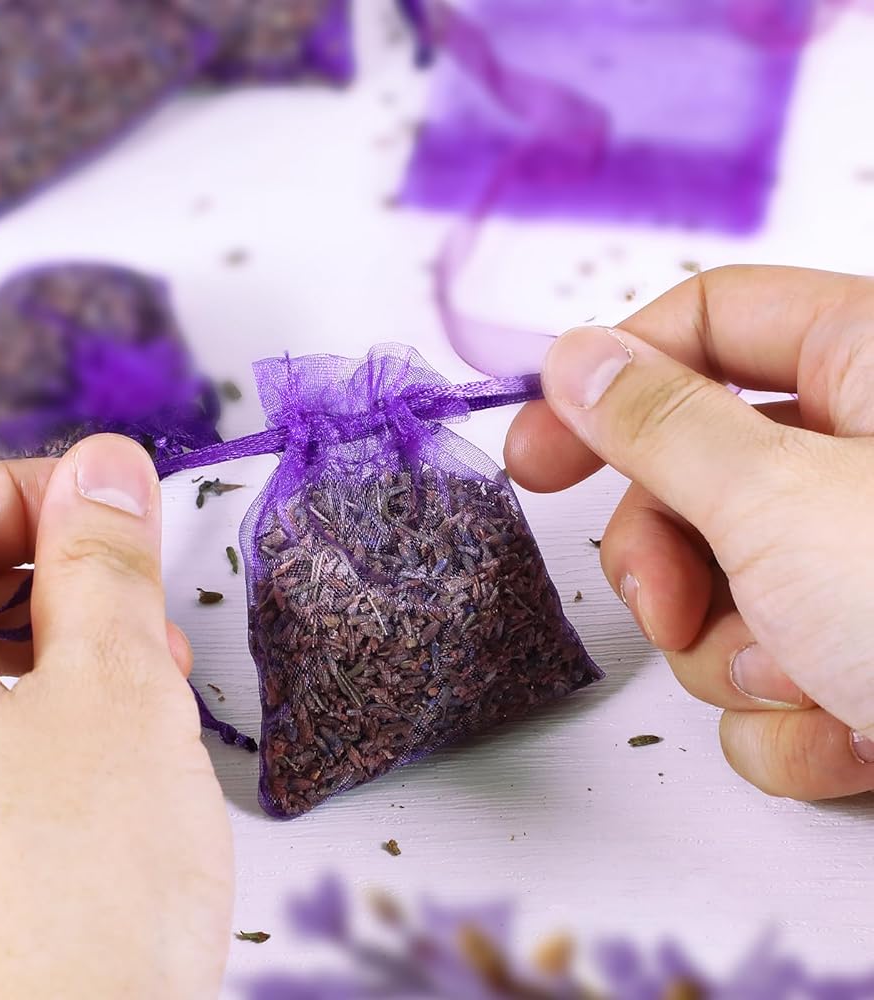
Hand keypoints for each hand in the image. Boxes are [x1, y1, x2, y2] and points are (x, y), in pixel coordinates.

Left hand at [0, 435, 231, 998]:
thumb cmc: (67, 909)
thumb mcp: (117, 688)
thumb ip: (105, 560)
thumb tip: (105, 471)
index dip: (21, 494)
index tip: (107, 504)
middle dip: (40, 574)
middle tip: (131, 595)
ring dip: (41, 643)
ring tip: (137, 674)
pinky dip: (18, 711)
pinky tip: (97, 740)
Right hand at [505, 265, 873, 801]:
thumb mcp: (780, 499)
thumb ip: (659, 421)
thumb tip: (573, 358)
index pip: (705, 323)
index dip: (606, 379)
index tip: (531, 447)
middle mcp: (867, 460)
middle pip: (696, 473)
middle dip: (668, 557)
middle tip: (667, 606)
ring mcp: (865, 566)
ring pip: (722, 588)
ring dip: (736, 655)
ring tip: (805, 680)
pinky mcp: (869, 657)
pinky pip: (769, 671)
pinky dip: (788, 718)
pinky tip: (848, 737)